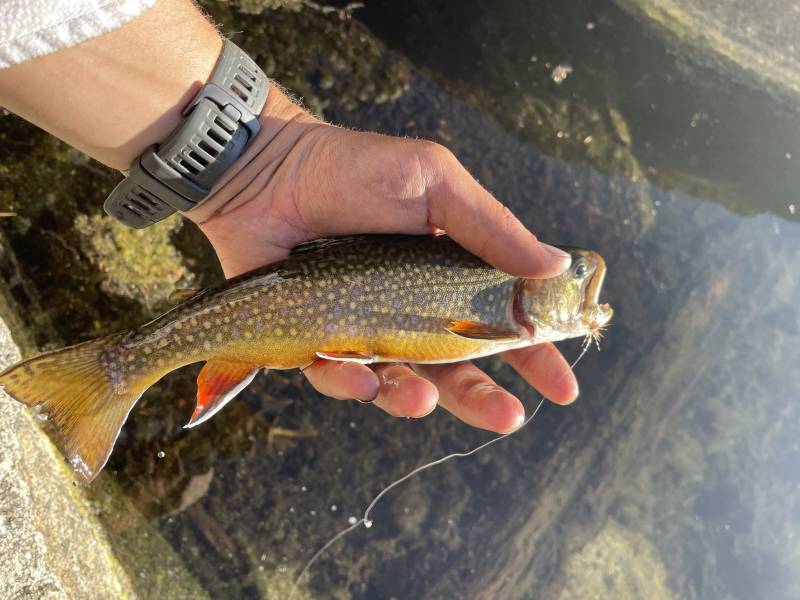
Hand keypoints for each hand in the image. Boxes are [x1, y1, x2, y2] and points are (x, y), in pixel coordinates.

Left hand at [188, 88, 578, 433]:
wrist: (268, 171)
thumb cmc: (355, 170)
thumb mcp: (434, 184)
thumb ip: (492, 226)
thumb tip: (558, 265)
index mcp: (449, 274)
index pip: (500, 324)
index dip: (535, 356)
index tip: (564, 388)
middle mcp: (411, 310)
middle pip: (456, 370)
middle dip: (484, 399)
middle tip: (509, 417)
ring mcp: (365, 330)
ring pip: (401, 385)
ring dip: (417, 399)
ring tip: (424, 399)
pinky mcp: (317, 342)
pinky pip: (338, 378)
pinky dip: (350, 382)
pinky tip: (360, 377)